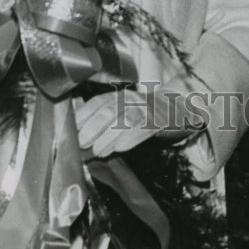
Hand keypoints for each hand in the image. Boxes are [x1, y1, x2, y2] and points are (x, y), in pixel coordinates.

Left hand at [75, 88, 199, 157]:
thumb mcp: (122, 112)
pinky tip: (120, 148)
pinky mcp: (158, 120)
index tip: (72, 131)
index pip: (97, 102)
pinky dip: (130, 138)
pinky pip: (143, 128)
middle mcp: (130, 99)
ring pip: (124, 120)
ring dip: (109, 136)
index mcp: (118, 97)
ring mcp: (145, 108)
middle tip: (83, 144)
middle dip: (93, 127)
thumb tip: (80, 137)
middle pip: (108, 110)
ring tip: (99, 151)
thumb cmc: (142, 114)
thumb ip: (103, 121)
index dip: (83, 116)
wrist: (175, 110)